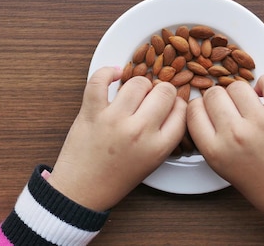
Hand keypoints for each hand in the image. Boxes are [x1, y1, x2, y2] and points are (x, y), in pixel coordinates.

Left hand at [47, 67, 186, 211]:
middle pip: (164, 92)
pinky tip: (114, 74)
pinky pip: (100, 80)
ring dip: (138, 83)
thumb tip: (171, 105)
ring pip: (137, 82)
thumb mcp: (151, 162)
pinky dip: (107, 72)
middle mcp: (139, 131)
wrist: (81, 191)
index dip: (177, 103)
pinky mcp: (91, 112)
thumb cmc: (115, 178)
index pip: (181, 111)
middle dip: (161, 90)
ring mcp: (114, 120)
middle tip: (152, 96)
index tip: (170, 103)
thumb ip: (164, 135)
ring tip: (133, 91)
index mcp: (158, 147)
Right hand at [187, 74, 263, 219]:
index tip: (208, 110)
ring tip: (248, 105)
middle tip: (230, 109)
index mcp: (214, 150)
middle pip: (213, 94)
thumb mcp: (220, 165)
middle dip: (219, 99)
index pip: (193, 110)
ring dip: (241, 92)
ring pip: (237, 86)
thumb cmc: (258, 182)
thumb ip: (207, 137)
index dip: (200, 106)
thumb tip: (203, 106)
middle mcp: (234, 134)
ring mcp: (259, 123)